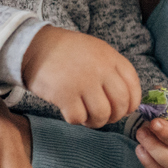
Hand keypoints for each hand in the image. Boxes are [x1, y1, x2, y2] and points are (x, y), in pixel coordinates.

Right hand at [20, 27, 142, 127]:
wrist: (34, 46)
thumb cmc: (66, 52)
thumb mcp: (95, 50)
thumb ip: (112, 69)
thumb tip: (127, 101)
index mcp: (110, 57)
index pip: (133, 86)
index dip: (132, 103)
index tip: (125, 109)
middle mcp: (100, 69)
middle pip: (121, 104)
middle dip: (115, 116)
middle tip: (104, 116)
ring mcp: (83, 82)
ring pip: (102, 115)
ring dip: (96, 121)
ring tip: (87, 116)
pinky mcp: (64, 95)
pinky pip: (79, 118)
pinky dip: (77, 120)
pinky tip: (71, 112)